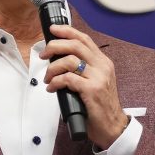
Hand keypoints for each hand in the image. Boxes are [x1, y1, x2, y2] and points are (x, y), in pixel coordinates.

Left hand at [42, 24, 128, 147]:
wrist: (112, 125)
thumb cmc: (98, 105)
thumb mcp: (93, 82)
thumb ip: (81, 70)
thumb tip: (57, 60)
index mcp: (103, 62)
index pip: (84, 39)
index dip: (67, 31)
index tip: (53, 29)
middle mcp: (102, 66)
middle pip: (75, 45)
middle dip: (54, 46)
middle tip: (43, 55)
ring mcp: (98, 77)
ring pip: (69, 61)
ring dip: (52, 68)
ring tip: (48, 79)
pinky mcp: (92, 90)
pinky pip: (67, 79)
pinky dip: (55, 82)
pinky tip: (52, 89)